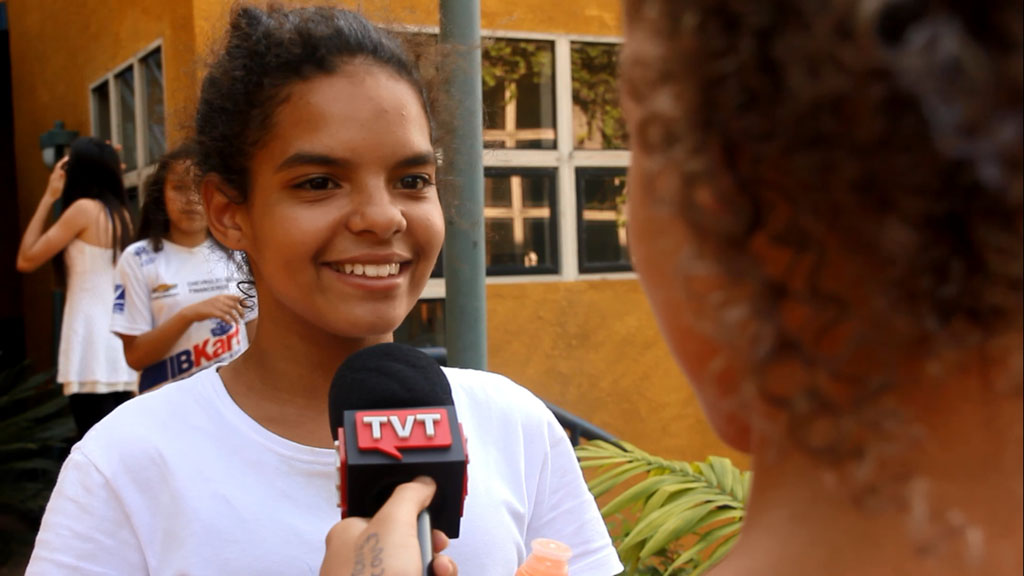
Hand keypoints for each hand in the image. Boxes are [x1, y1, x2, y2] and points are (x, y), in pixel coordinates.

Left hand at [43, 157, 67, 201]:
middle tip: (68, 158)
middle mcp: (53, 175)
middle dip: (63, 161)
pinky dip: (61, 169)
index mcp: (55, 176)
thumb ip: (61, 178)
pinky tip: (64, 170)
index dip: (62, 161)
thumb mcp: (60, 186)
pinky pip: (58, 172)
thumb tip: (62, 170)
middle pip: (58, 166)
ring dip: (62, 165)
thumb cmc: (55, 192)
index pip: (58, 166)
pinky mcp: (53, 179)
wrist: (49, 196)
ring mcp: (53, 177)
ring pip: (58, 169)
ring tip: (68, 162)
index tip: (67, 158)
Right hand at [184, 294, 243, 324]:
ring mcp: (216, 305)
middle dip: (241, 311)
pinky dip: (229, 320)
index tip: (247, 306)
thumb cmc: (204, 308)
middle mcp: (219, 300)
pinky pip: (224, 317)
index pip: (235, 296)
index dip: (243, 301)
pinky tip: (231, 324)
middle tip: (243, 317)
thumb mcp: (215, 302)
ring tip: (238, 323)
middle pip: (235, 305)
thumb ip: (224, 303)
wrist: (192, 311)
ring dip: (236, 318)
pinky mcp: (212, 312)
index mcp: (221, 296)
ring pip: (231, 311)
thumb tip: (235, 307)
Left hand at [320, 477, 457, 575]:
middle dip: (429, 544)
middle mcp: (359, 561)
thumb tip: (422, 483)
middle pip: (406, 541)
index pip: (384, 513)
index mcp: (349, 535)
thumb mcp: (394, 522)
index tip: (428, 513)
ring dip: (436, 565)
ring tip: (440, 570)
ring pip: (416, 564)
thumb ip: (409, 496)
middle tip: (435, 546)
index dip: (411, 512)